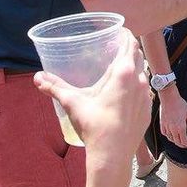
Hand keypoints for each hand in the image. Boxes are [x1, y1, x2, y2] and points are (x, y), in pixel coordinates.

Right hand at [33, 32, 150, 159]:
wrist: (112, 155)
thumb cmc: (94, 126)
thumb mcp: (73, 103)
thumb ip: (55, 87)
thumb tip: (37, 78)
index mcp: (124, 72)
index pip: (130, 43)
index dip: (125, 34)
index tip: (117, 30)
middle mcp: (139, 80)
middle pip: (138, 55)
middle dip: (128, 48)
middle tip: (115, 46)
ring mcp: (146, 96)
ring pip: (143, 72)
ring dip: (134, 66)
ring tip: (120, 67)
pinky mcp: (148, 109)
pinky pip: (145, 90)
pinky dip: (137, 85)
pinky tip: (126, 91)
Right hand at [158, 87, 186, 147]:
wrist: (169, 98)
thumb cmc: (180, 104)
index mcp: (180, 127)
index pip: (184, 141)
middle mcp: (173, 129)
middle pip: (177, 142)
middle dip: (182, 145)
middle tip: (186, 145)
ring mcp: (166, 126)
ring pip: (170, 139)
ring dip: (175, 141)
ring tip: (180, 141)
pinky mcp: (162, 124)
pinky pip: (164, 133)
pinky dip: (168, 136)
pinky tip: (171, 135)